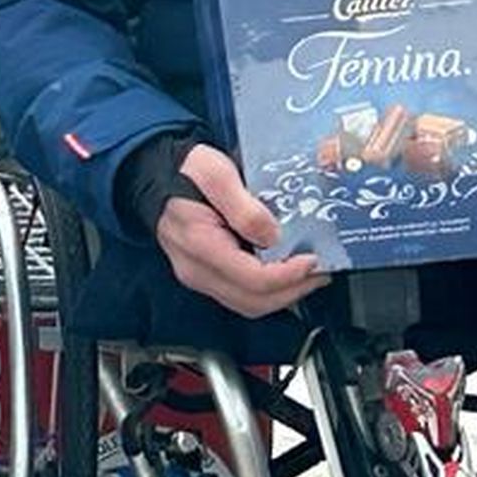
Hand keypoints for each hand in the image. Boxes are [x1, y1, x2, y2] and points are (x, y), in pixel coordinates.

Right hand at [153, 144, 324, 319]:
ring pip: (249, 304)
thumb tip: (273, 236)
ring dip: (284, 295)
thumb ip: (244, 207)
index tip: (312, 260)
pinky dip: (269, 290)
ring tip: (309, 275)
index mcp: (200, 246)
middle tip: (321, 273)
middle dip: (293, 291)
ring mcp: (201, 277)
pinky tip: (286, 272)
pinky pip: (242, 295)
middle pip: (254, 301)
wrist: (156, 176)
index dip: (288, 275)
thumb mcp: (216, 174)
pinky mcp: (207, 276)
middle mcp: (198, 271)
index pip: (252, 279)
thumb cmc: (185, 172)